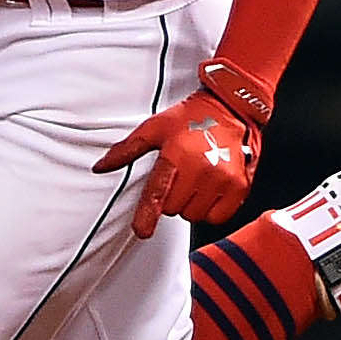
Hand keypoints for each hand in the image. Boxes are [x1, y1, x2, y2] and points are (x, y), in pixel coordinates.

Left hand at [94, 86, 259, 239]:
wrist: (231, 108)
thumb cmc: (191, 118)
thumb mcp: (154, 129)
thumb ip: (127, 150)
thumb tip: (101, 166)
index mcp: (177, 153)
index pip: (158, 192)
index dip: (147, 214)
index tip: (142, 231)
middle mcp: (201, 167)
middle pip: (174, 208)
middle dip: (172, 198)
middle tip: (180, 176)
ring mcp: (223, 179)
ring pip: (194, 215)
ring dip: (191, 205)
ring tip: (196, 180)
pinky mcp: (240, 187)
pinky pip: (217, 217)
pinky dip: (211, 210)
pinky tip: (211, 189)